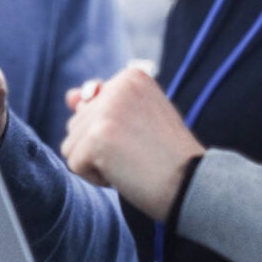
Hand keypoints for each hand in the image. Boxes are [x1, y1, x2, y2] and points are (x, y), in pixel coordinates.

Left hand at [59, 65, 202, 220]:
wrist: (191, 184)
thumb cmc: (168, 156)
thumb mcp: (136, 121)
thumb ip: (102, 104)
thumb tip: (70, 95)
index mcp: (131, 77)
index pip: (91, 108)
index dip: (112, 133)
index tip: (144, 138)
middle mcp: (118, 86)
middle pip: (77, 125)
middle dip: (100, 148)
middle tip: (139, 153)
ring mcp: (106, 111)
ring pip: (71, 145)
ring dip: (96, 163)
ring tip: (132, 162)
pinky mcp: (96, 137)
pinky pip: (74, 164)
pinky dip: (96, 178)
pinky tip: (125, 173)